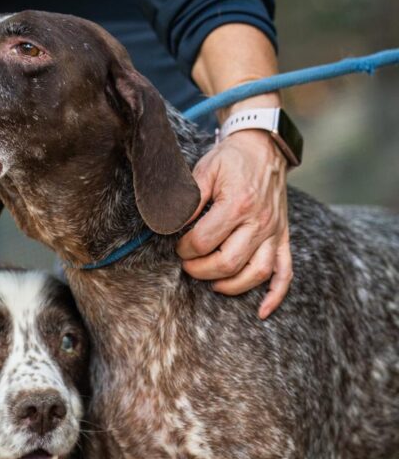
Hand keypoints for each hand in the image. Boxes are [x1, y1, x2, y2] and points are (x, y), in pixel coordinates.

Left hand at [176, 130, 292, 318]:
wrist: (263, 147)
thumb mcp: (204, 171)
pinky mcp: (283, 237)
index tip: (178, 245)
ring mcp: (274, 232)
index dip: (185, 249)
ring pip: (256, 273)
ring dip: (230, 285)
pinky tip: (262, 311)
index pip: (204, 242)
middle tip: (187, 264)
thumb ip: (188, 199)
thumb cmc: (229, 160)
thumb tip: (172, 226)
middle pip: (228, 263)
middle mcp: (260, 222)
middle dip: (200, 269)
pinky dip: (276, 295)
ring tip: (211, 282)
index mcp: (238, 204)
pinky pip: (285, 272)